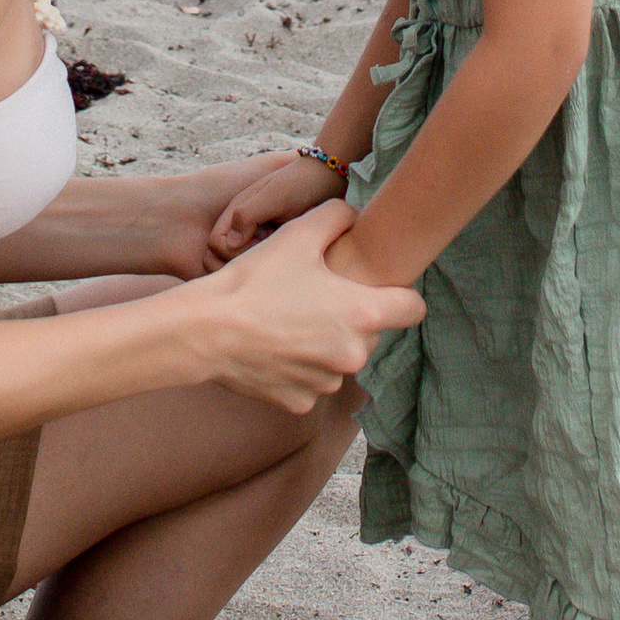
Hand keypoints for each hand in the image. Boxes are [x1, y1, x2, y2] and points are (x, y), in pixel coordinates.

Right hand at [197, 202, 421, 412]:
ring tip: (288, 323)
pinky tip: (273, 349)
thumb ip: (336, 217)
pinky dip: (298, 369)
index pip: (413, 308)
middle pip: (371, 334)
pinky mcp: (300, 403)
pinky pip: (310, 382)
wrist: (205, 330)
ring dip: (325, 345)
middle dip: (351, 319)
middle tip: (316, 300)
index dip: (400, 295)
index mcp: (362, 314)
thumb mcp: (298, 234)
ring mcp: (327, 383)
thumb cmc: (254, 281)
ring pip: (339, 360)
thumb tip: (353, 215)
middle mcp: (353, 355)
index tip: (380, 289)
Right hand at [204, 150, 343, 268]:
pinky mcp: (274, 238)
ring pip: (247, 260)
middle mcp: (243, 222)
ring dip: (263, 260)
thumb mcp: (274, 196)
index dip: (231, 251)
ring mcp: (259, 231)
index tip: (261, 243)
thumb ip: (247, 215)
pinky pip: (265, 258)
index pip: (215, 244)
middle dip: (248, 259)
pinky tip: (293, 250)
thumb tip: (230, 243)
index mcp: (236, 210)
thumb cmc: (301, 183)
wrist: (328, 176)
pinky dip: (276, 258)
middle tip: (276, 249)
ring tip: (286, 248)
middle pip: (228, 256)